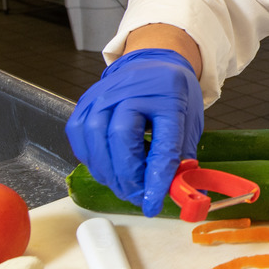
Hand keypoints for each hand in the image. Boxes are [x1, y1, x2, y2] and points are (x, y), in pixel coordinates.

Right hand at [64, 48, 203, 215]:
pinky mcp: (86, 101)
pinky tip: (105, 167)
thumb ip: (184, 159)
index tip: (153, 203)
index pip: (162, 143)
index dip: (156, 178)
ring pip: (95, 136)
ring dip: (107, 170)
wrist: (153, 64)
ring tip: (122, 185)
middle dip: (128, 177)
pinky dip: (90, 157)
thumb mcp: (189, 122)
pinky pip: (79, 134)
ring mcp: (105, 94)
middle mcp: (132, 91)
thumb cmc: (171, 95)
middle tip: (138, 196)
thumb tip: (189, 197)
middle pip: (121, 138)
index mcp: (168, 96)